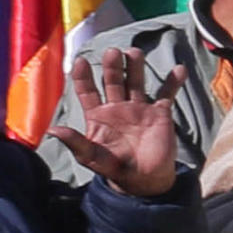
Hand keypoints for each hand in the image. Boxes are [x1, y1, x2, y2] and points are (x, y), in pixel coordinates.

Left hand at [49, 51, 181, 196]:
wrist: (145, 179)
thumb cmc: (115, 169)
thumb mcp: (91, 158)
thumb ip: (75, 142)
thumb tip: (52, 130)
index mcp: (98, 116)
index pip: (87, 91)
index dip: (83, 77)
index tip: (81, 62)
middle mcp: (117, 107)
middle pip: (113, 81)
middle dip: (112, 67)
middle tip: (113, 53)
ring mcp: (139, 108)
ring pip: (136, 82)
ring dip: (136, 67)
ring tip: (135, 53)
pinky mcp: (160, 113)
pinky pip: (167, 94)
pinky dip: (174, 82)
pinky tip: (179, 69)